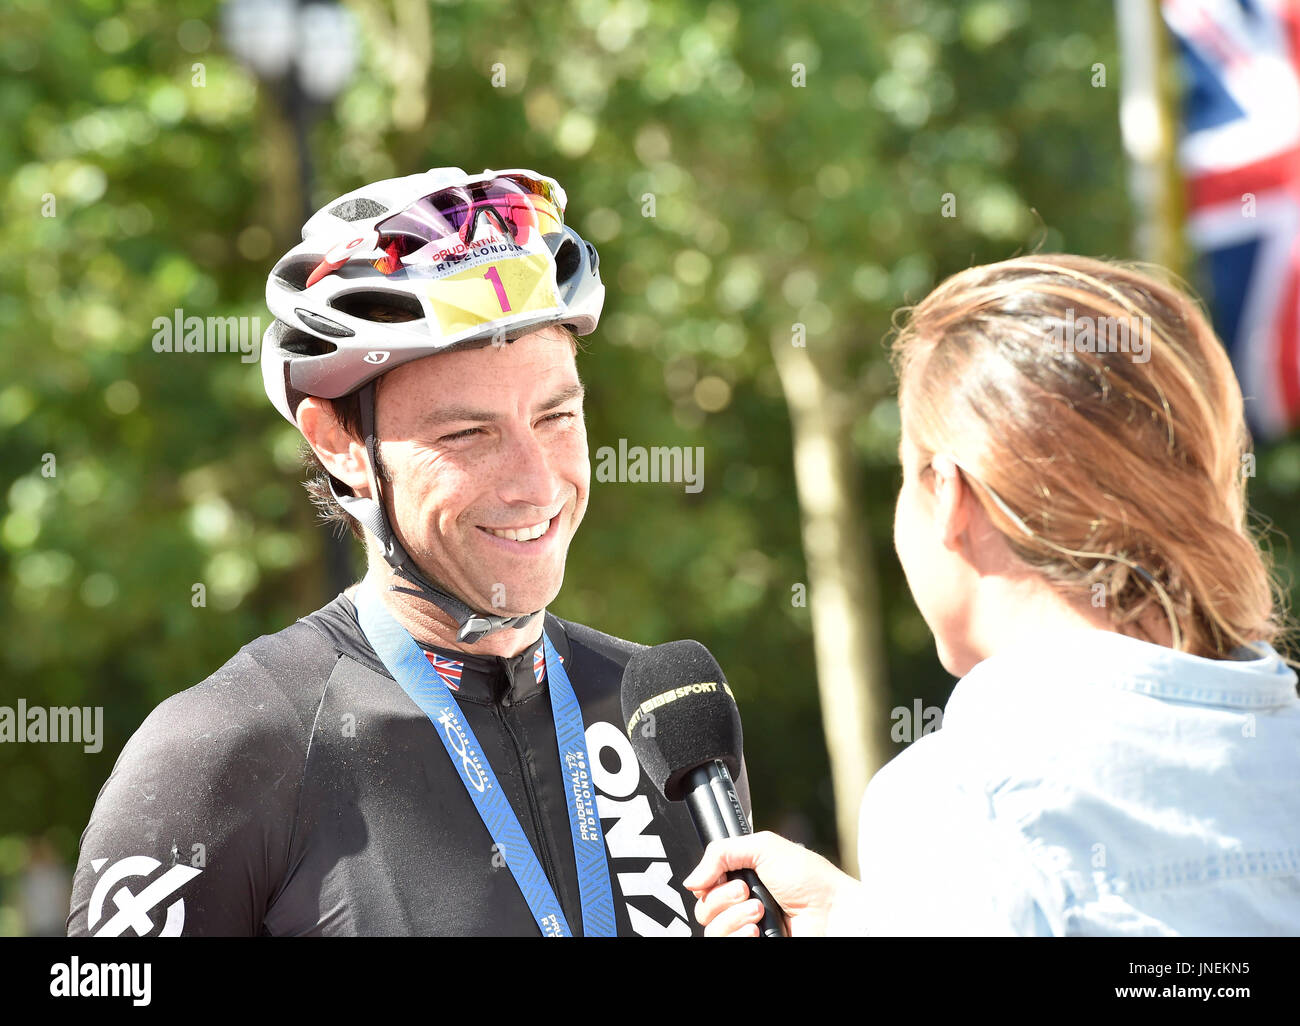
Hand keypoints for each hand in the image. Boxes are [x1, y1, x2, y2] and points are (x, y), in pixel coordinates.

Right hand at [683, 830, 858, 936]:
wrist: (835, 912)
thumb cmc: (810, 880)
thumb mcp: (764, 847)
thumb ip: (721, 852)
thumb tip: (691, 878)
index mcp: (744, 882)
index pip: (705, 888)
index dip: (709, 883)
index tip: (728, 878)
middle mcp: (743, 909)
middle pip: (703, 910)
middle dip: (724, 899)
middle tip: (749, 893)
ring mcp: (748, 932)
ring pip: (711, 932)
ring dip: (733, 918)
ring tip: (759, 912)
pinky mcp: (754, 946)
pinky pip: (726, 945)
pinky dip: (738, 938)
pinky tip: (758, 932)